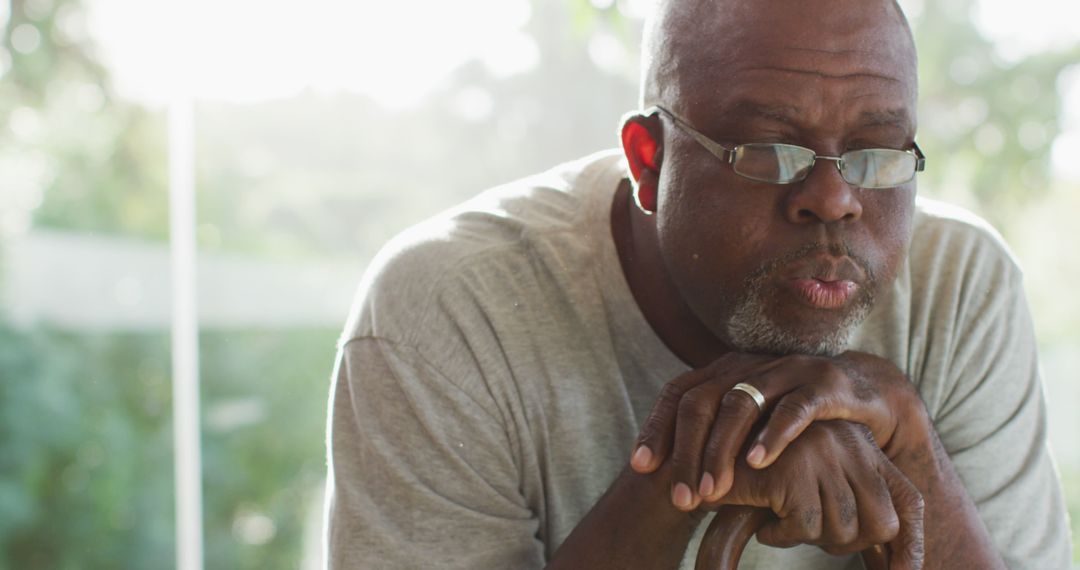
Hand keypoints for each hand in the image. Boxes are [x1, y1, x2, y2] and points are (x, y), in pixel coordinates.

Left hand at [629, 351, 922, 505]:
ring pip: (740, 404)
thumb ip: (714, 441)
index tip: (641, 467)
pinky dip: (773, 435)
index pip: (678, 393)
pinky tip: (757, 463)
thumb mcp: (748, 426)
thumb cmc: (794, 418)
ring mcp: (785, 370)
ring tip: (713, 491)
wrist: (864, 396)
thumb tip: (669, 475)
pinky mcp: (824, 384)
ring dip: (722, 451)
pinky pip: (794, 408)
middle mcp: (749, 364)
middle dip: (687, 452)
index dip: (657, 428)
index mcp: (724, 370)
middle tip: (681, 497)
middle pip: (702, 402)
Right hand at [705, 420, 924, 567]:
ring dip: (810, 539)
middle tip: (807, 532)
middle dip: (847, 544)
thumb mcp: (817, 491)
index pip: (908, 503)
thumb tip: (902, 566)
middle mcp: (850, 442)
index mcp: (862, 446)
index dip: (911, 547)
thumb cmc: (762, 481)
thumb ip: (856, 513)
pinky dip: (783, 537)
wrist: (705, 460)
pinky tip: (766, 522)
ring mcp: (823, 452)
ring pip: (845, 529)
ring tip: (781, 520)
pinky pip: (806, 527)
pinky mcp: (794, 467)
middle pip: (882, 524)